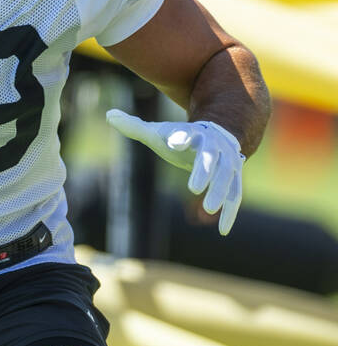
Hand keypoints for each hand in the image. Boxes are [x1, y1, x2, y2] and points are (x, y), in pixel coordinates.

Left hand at [105, 108, 244, 234]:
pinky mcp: (235, 177)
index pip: (187, 134)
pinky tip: (223, 230)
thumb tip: (109, 115)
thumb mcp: (157, 131)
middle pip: (211, 157)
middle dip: (204, 171)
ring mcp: (228, 161)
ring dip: (220, 192)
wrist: (216, 134)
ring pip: (227, 177)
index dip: (182, 137)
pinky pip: (236, 195)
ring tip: (208, 209)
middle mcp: (214, 146)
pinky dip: (231, 212)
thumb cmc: (179, 137)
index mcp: (193, 133)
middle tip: (194, 188)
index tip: (175, 142)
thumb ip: (134, 126)